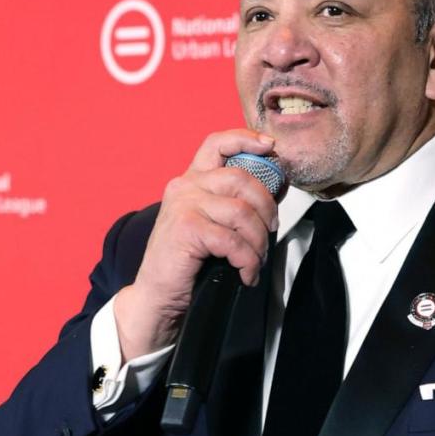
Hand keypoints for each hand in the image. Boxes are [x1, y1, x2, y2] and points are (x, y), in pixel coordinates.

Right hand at [113, 128, 278, 359]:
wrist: (158, 295)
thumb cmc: (189, 262)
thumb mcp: (212, 224)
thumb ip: (233, 203)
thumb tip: (275, 190)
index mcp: (192, 180)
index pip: (217, 143)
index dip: (246, 139)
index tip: (270, 147)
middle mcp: (185, 186)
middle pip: (242, 179)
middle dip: (266, 209)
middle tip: (271, 233)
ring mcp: (184, 205)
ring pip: (242, 213)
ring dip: (258, 242)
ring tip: (256, 262)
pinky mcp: (186, 228)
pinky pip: (232, 240)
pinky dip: (247, 261)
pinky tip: (246, 275)